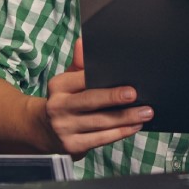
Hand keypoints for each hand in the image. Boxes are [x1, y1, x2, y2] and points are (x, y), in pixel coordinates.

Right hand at [42, 38, 151, 158]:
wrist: (43, 129)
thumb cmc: (64, 100)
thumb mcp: (68, 81)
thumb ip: (79, 64)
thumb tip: (82, 43)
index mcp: (58, 86)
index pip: (83, 80)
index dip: (104, 82)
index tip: (126, 83)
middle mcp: (58, 107)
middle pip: (91, 101)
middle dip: (114, 98)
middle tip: (135, 95)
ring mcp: (65, 128)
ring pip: (100, 122)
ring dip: (125, 118)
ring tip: (145, 113)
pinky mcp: (72, 145)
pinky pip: (101, 139)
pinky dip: (120, 133)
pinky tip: (134, 126)